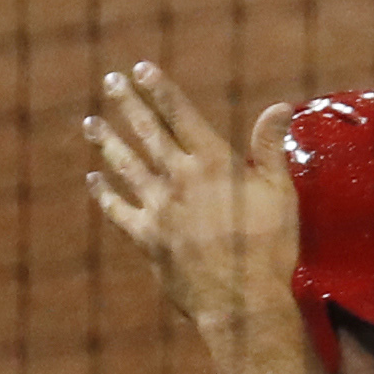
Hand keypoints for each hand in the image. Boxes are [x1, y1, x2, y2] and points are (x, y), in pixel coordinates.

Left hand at [82, 64, 304, 373]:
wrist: (243, 303)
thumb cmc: (270, 250)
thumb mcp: (280, 195)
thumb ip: (270, 148)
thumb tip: (280, 107)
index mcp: (213, 164)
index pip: (180, 116)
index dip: (159, 90)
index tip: (140, 69)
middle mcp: (180, 179)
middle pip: (147, 132)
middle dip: (127, 103)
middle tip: (111, 82)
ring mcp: (159, 208)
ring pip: (126, 165)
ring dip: (108, 141)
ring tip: (92, 123)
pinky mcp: (147, 238)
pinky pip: (118, 210)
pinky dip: (105, 193)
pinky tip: (95, 179)